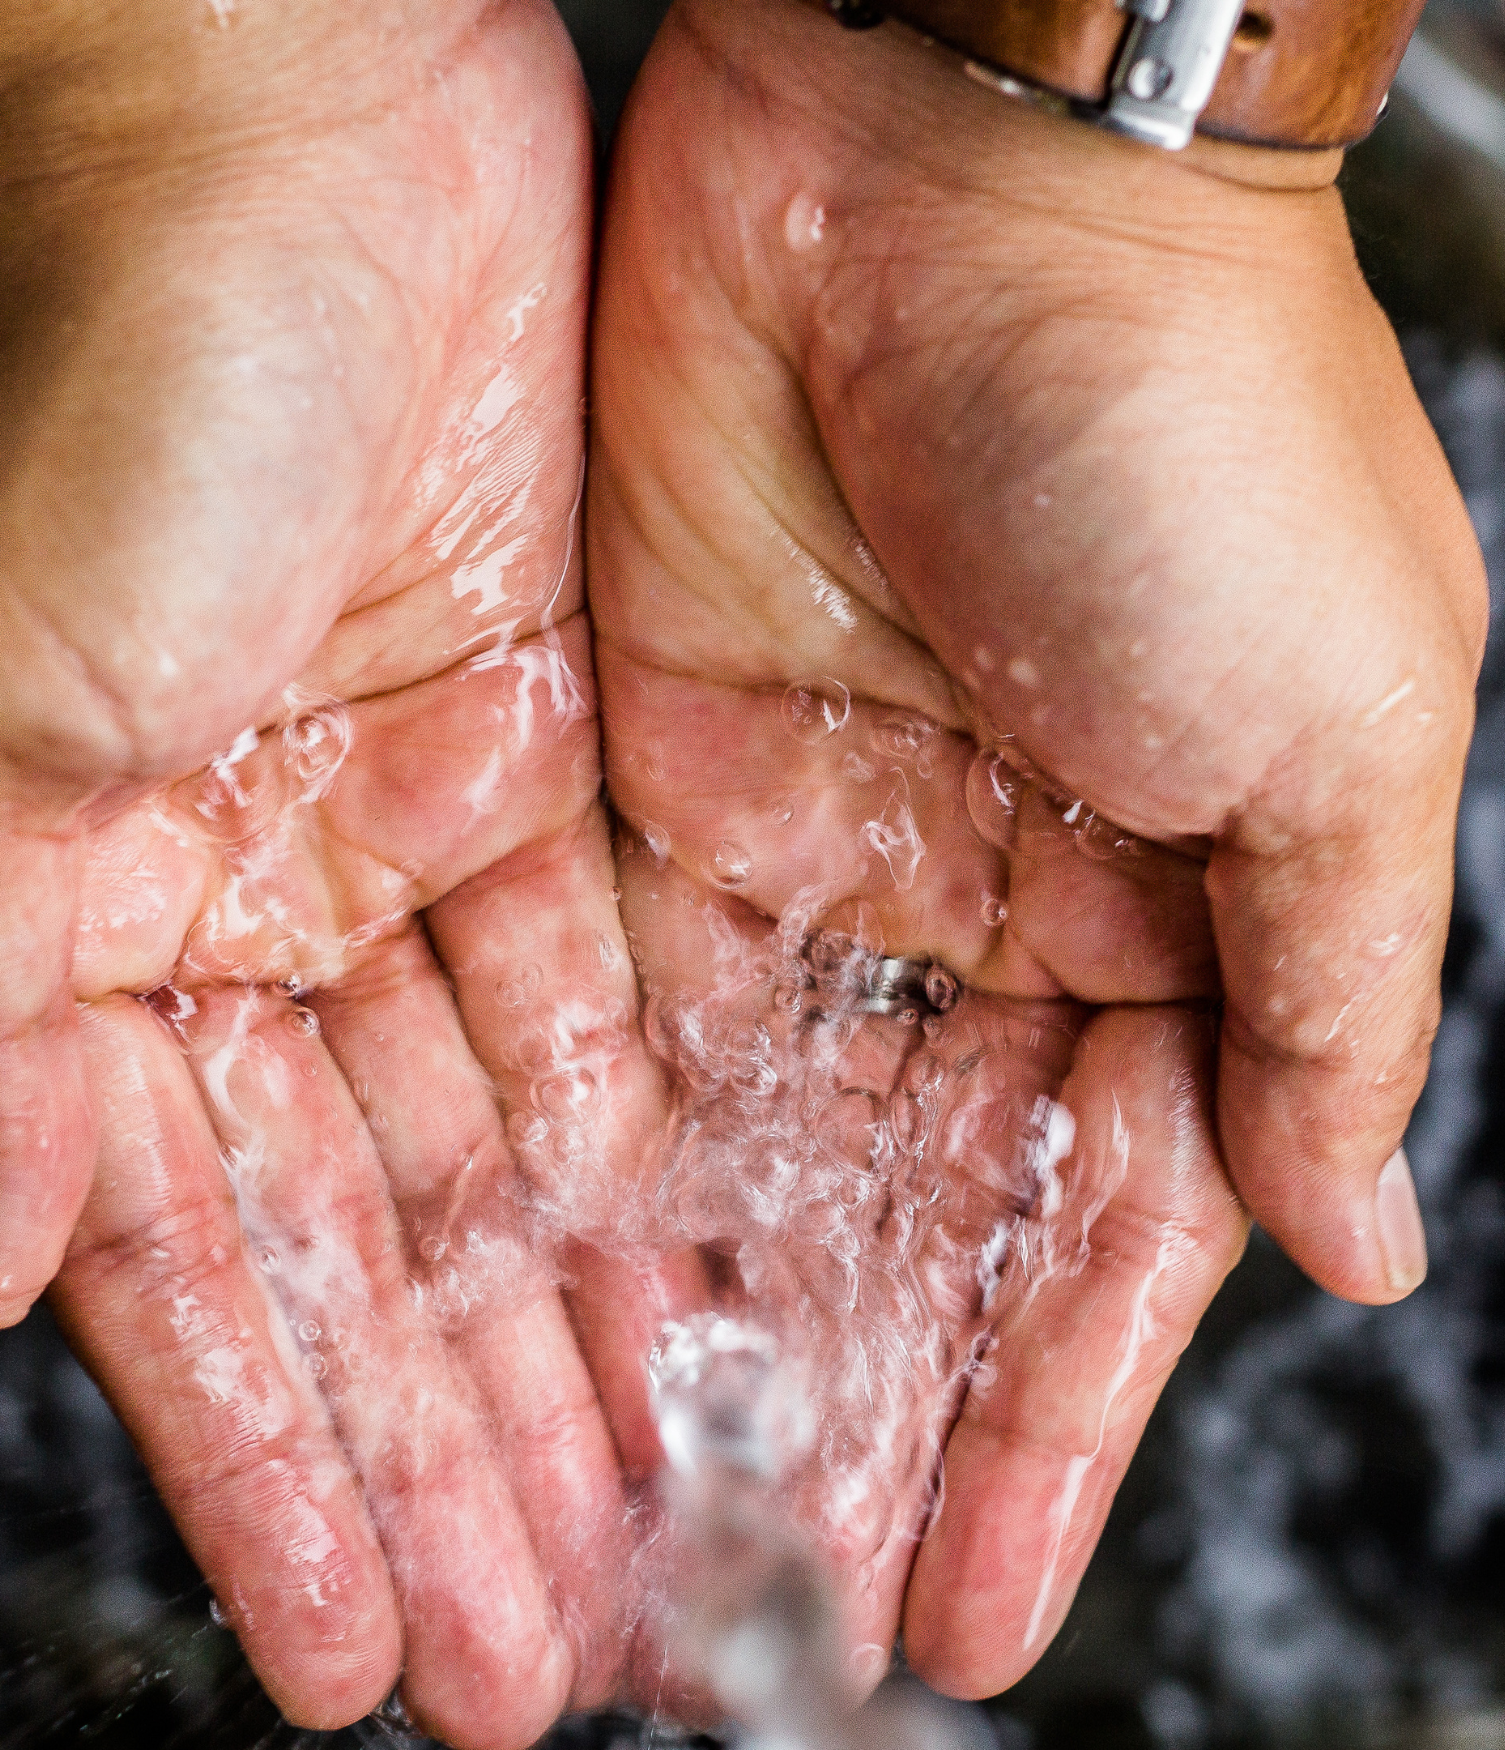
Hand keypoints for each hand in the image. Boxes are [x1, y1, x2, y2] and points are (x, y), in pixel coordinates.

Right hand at [2, 3, 677, 1739]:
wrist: (293, 130)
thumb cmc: (124, 389)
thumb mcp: (1, 739)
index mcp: (94, 934)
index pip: (205, 1281)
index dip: (285, 1474)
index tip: (367, 1649)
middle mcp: (250, 910)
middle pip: (381, 1254)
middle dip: (462, 1457)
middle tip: (561, 1645)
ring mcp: (408, 839)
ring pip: (510, 1157)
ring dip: (576, 1340)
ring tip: (661, 1526)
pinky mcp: (546, 755)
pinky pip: (612, 999)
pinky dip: (650, 1144)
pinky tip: (699, 1281)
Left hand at [587, 0, 1485, 1698]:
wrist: (950, 170)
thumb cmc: (1185, 424)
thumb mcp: (1338, 730)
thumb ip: (1330, 1003)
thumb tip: (1354, 1237)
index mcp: (1180, 919)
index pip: (1111, 1234)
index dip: (1045, 1427)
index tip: (980, 1604)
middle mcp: (996, 914)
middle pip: (920, 1228)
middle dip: (870, 1422)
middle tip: (792, 1619)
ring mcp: (819, 864)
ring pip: (767, 1159)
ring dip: (723, 1341)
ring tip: (661, 1531)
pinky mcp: (662, 794)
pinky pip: (637, 1027)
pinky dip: (611, 1177)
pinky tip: (577, 1321)